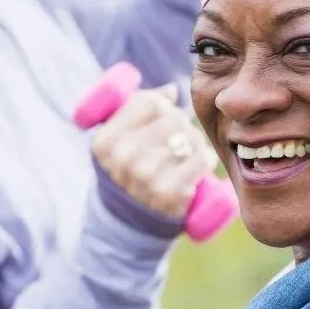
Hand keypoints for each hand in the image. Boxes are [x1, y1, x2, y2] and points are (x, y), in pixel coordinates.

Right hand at [91, 83, 217, 219]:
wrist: (131, 218)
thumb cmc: (130, 166)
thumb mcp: (119, 138)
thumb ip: (139, 107)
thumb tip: (171, 90)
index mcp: (105, 140)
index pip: (150, 102)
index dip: (161, 105)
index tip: (160, 117)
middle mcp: (123, 158)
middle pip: (173, 117)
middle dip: (180, 123)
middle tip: (175, 137)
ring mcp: (147, 177)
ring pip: (190, 137)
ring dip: (194, 141)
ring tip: (184, 153)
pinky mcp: (171, 193)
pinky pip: (202, 159)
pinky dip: (204, 159)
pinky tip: (196, 165)